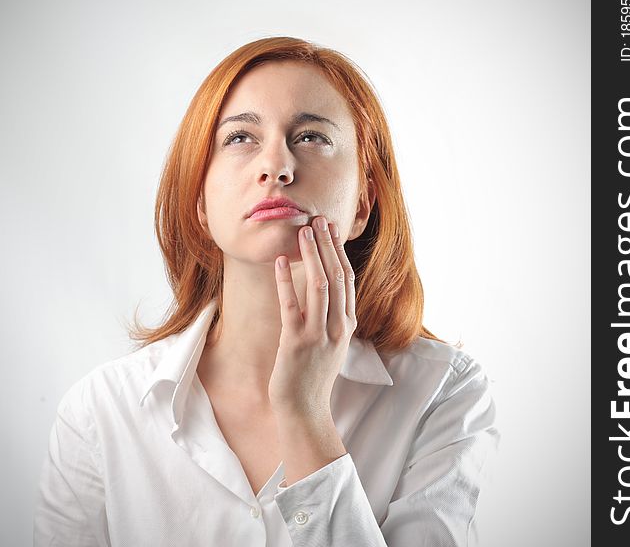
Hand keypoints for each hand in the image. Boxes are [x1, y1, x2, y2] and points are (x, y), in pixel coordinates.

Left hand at [268, 215, 356, 419]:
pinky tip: (281, 262)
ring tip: (303, 231)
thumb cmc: (313, 377)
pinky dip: (286, 281)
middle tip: (319, 220)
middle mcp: (338, 328)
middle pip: (338, 276)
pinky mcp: (297, 343)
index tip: (332, 230)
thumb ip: (331, 318)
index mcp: (348, 325)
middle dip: (328, 245)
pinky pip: (292, 305)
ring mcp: (319, 335)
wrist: (305, 411)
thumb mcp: (331, 344)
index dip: (340, 252)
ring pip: (320, 286)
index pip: (349, 280)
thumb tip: (324, 290)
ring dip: (312, 255)